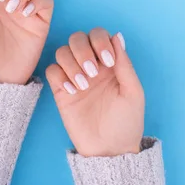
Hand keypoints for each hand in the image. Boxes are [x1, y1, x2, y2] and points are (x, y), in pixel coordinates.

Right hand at [46, 29, 143, 156]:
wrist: (110, 149)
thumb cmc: (126, 121)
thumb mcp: (133, 92)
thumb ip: (125, 64)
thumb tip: (117, 35)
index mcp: (110, 62)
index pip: (99, 35)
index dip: (100, 41)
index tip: (108, 61)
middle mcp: (91, 65)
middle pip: (77, 38)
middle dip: (83, 50)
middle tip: (93, 72)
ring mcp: (74, 77)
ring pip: (62, 51)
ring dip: (72, 64)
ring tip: (84, 86)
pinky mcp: (61, 91)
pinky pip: (52, 70)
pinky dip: (60, 76)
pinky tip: (73, 91)